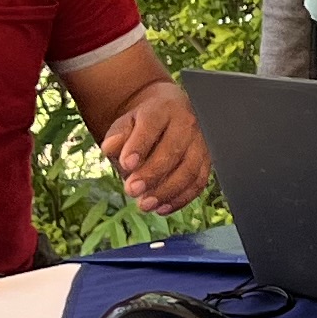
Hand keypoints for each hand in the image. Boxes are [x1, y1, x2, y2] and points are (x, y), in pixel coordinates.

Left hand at [99, 78, 210, 213]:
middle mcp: (186, 123)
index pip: (152, 125)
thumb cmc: (142, 125)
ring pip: (189, 170)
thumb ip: (116, 135)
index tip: (126, 164)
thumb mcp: (125, 124)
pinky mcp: (206, 161)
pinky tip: (162, 208)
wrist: (167, 118)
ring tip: (145, 205)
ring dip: (167, 191)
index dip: (139, 145)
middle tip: (131, 190)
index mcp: (162, 109)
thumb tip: (111, 147)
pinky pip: (198, 182)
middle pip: (173, 150)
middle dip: (152, 174)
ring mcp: (200, 143)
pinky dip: (181, 199)